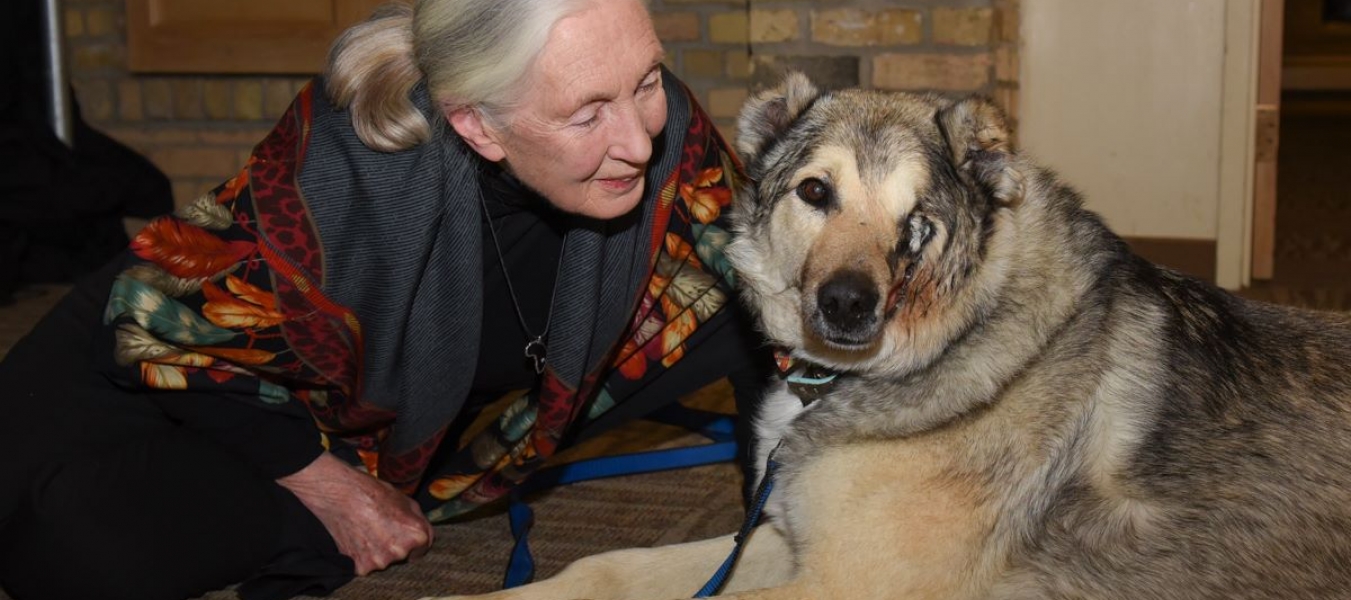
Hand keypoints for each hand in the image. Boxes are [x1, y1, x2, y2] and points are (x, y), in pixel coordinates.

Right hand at [277, 451, 433, 574]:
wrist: (340, 494)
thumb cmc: (373, 493)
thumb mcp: (405, 500)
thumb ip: (418, 520)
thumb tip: (425, 535)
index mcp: (416, 535)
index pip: (424, 547)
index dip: (414, 539)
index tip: (403, 532)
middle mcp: (400, 551)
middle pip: (403, 555)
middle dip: (396, 545)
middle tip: (381, 527)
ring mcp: (379, 562)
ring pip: (384, 560)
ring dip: (378, 551)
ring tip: (367, 531)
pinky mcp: (360, 567)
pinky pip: (366, 564)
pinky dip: (361, 555)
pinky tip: (356, 538)